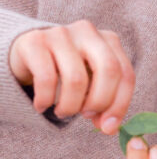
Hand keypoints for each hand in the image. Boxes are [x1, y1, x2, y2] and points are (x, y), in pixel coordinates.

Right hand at [9, 19, 135, 133]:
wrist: (27, 53)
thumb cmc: (67, 72)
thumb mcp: (92, 85)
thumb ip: (105, 104)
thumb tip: (109, 127)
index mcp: (110, 40)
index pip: (126, 75)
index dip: (120, 105)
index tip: (108, 127)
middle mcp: (88, 31)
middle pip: (109, 70)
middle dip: (100, 102)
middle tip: (86, 116)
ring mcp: (61, 33)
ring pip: (76, 79)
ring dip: (70, 106)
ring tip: (63, 112)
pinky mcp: (35, 41)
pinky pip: (47, 79)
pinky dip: (46, 100)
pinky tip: (42, 105)